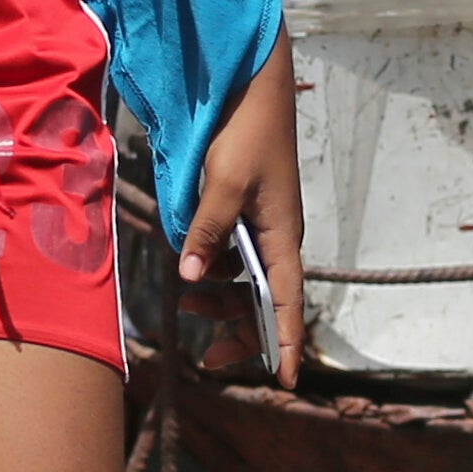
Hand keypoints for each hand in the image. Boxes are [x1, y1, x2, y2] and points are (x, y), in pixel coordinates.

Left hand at [179, 35, 307, 388]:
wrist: (252, 88)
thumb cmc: (245, 135)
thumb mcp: (222, 185)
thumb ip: (207, 232)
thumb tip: (191, 277)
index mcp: (282, 237)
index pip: (286, 303)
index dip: (284, 343)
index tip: (285, 382)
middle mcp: (277, 237)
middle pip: (265, 300)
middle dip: (240, 331)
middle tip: (206, 357)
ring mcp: (262, 223)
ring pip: (246, 278)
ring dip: (221, 296)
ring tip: (186, 302)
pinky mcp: (245, 207)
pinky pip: (234, 251)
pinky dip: (214, 264)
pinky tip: (191, 261)